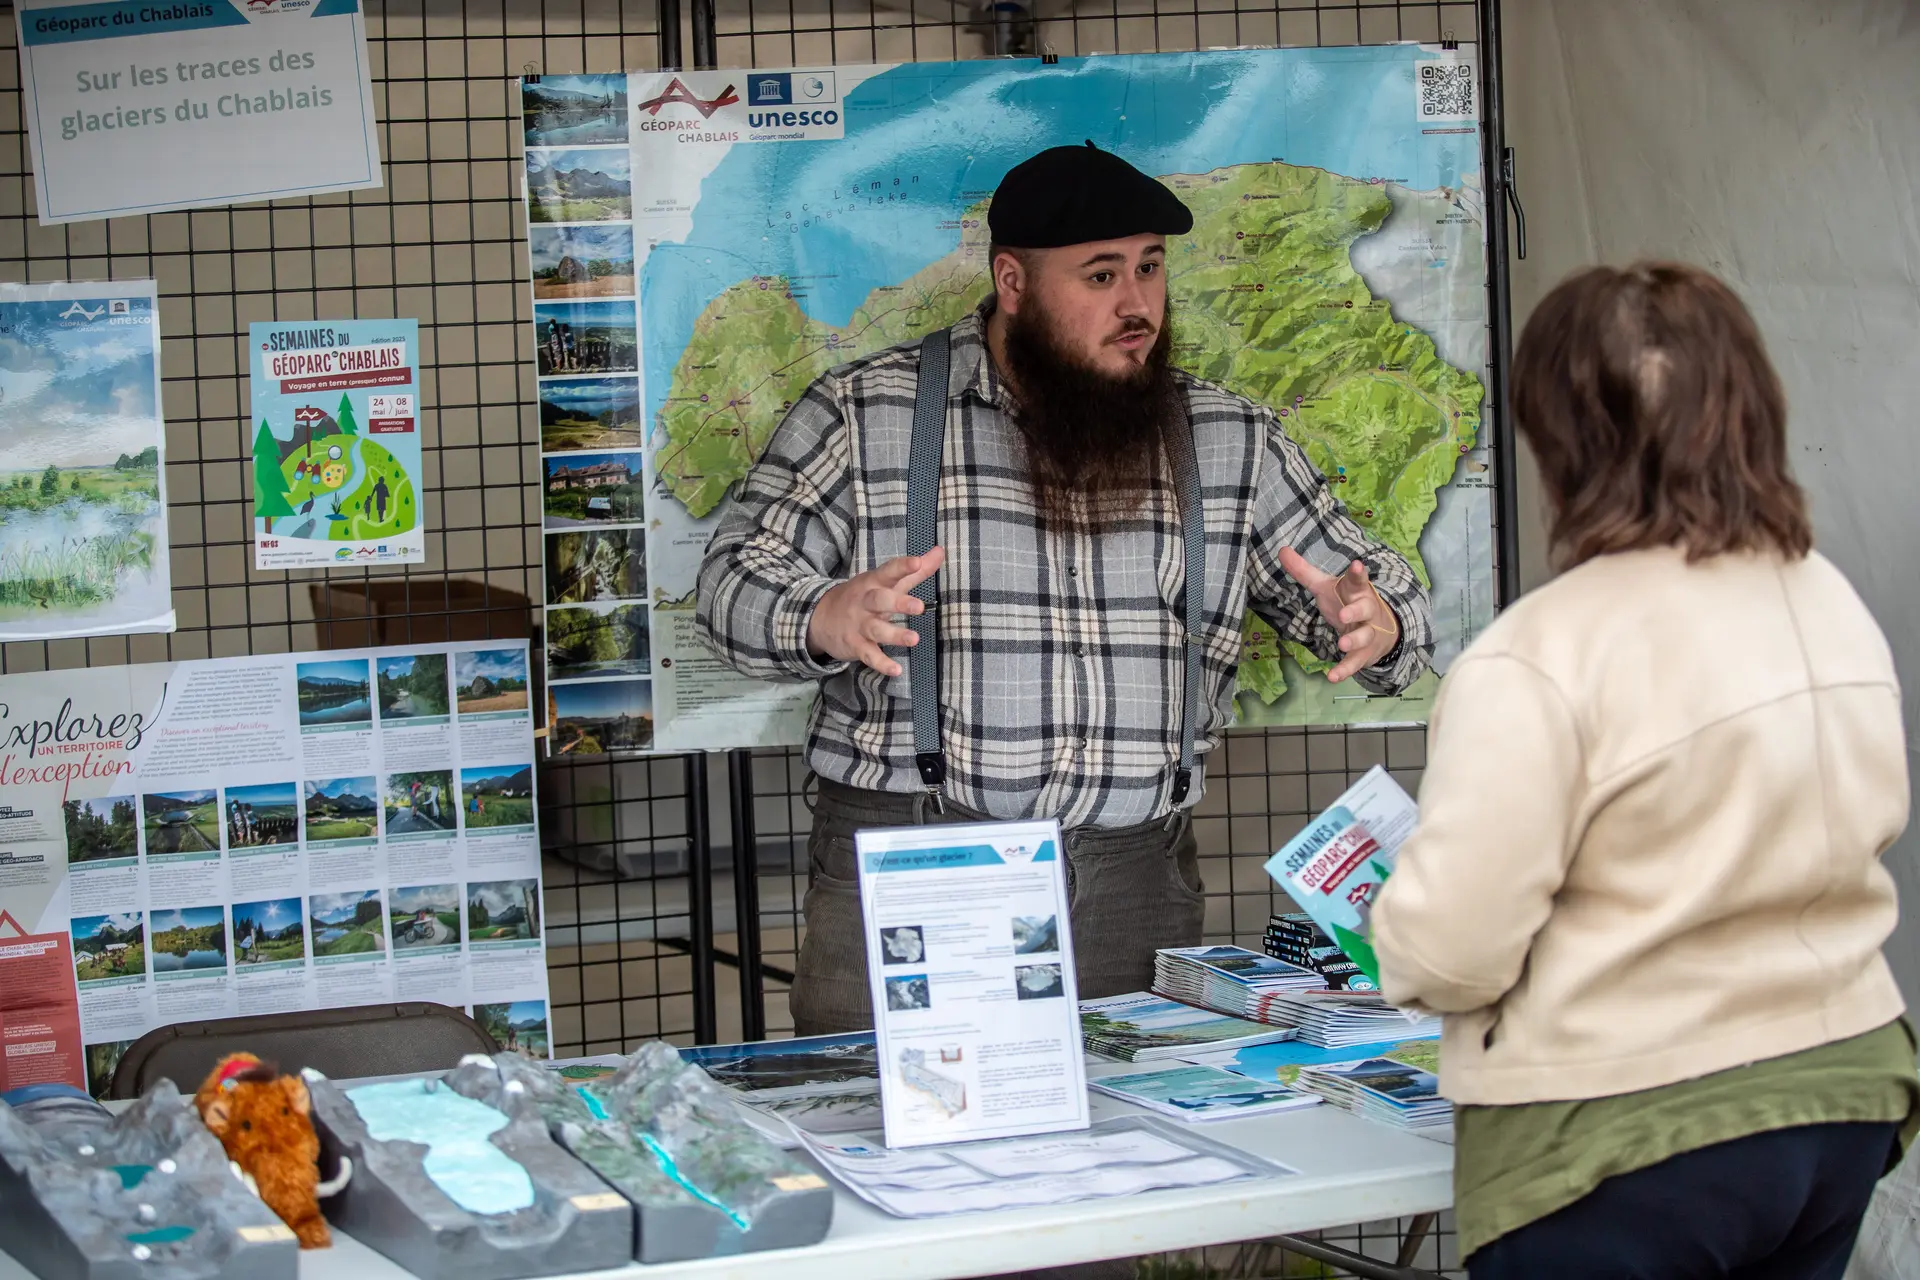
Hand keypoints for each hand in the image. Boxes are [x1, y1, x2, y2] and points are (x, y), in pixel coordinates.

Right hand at [807, 549, 945, 677]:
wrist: (820, 617)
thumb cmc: (864, 596)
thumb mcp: (887, 581)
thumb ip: (915, 571)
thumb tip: (940, 551)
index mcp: (874, 583)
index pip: (888, 572)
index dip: (902, 567)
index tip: (916, 562)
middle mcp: (866, 602)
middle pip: (880, 600)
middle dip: (898, 603)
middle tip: (919, 606)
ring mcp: (859, 624)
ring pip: (876, 629)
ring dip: (894, 635)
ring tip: (914, 639)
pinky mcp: (855, 645)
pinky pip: (868, 655)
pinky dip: (881, 663)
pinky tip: (895, 670)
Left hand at [1275, 549, 1399, 682]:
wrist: (1381, 631)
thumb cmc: (1347, 603)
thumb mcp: (1326, 587)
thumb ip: (1304, 571)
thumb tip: (1282, 550)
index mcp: (1356, 591)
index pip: (1358, 580)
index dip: (1357, 574)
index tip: (1357, 565)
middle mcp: (1366, 611)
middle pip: (1365, 608)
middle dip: (1355, 611)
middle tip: (1344, 615)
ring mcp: (1367, 632)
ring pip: (1364, 636)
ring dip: (1353, 640)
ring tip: (1341, 644)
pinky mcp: (1364, 654)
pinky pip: (1356, 662)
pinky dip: (1345, 670)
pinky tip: (1332, 677)